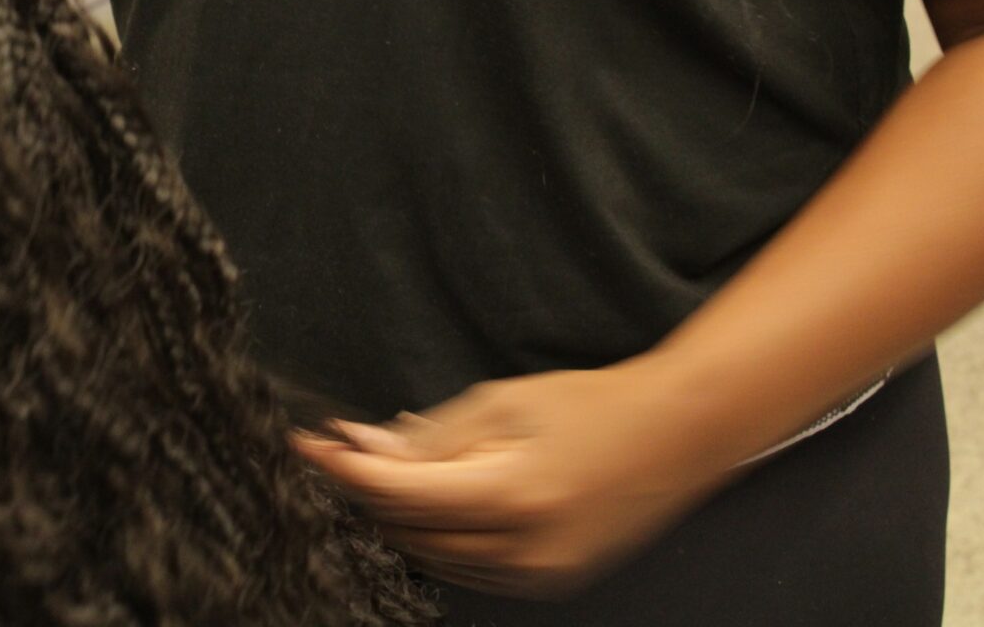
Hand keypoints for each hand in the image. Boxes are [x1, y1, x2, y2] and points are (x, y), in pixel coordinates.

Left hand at [293, 363, 736, 598]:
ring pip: (432, 555)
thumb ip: (430, 435)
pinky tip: (435, 497)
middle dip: (366, 491)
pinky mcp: (546, 581)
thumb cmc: (589, 405)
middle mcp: (524, 547)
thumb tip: (362, 447)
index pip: (399, 494)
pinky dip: (438, 535)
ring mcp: (537, 573)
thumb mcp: (503, 403)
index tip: (309, 443)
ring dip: (398, 515)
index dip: (345, 469)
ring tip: (388, 467)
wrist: (673, 436)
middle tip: (343, 449)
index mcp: (511, 495)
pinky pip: (467, 566)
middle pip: (407, 531)